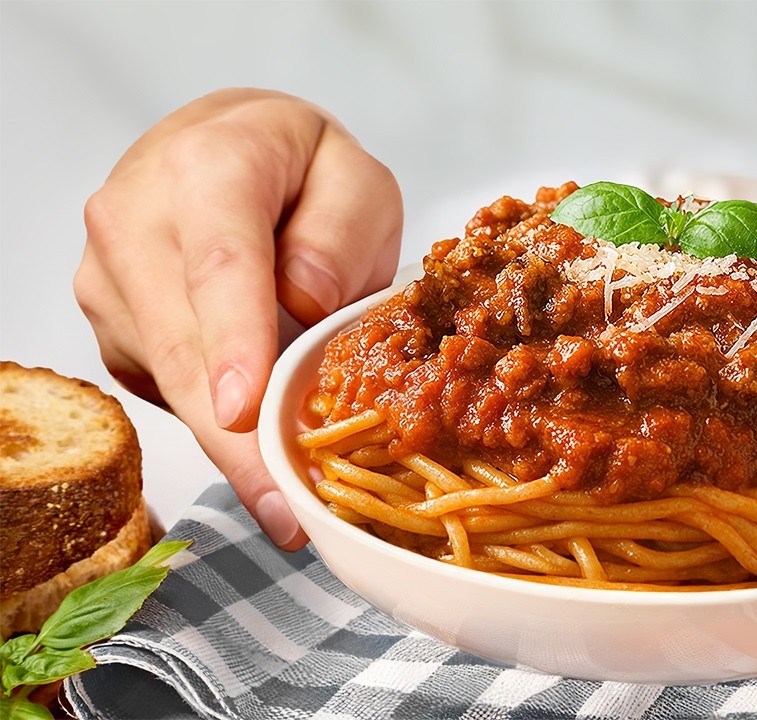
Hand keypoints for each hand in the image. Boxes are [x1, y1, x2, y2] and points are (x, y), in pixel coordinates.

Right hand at [75, 88, 403, 548]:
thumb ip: (341, 228)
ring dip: (230, 446)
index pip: (220, 266)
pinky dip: (215, 427)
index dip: (233, 345)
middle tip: (289, 513)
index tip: (244, 415)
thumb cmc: (297, 166)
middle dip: (234, 440)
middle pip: (184, 346)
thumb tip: (305, 298)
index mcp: (207, 171)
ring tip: (293, 497)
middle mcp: (135, 223)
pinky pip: (166, 389)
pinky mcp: (113, 328)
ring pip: (171, 381)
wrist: (217, 146)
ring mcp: (109, 281)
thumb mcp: (354, 176)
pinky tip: (262, 446)